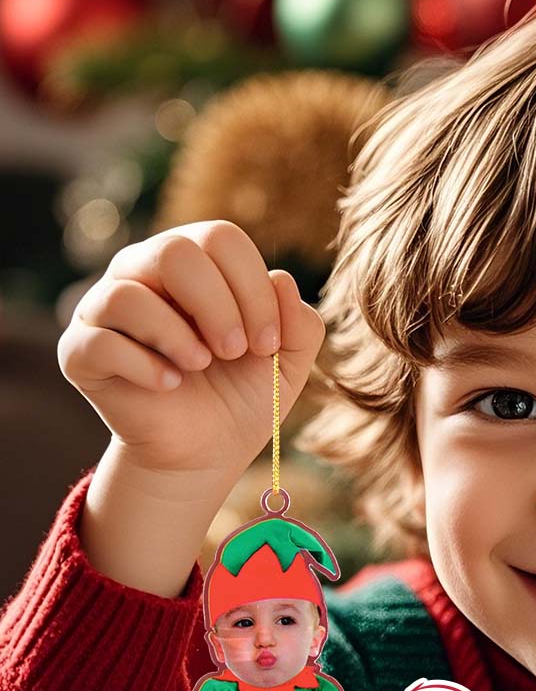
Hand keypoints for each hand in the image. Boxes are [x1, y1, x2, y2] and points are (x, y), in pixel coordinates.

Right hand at [58, 220, 325, 478]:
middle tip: (234, 351)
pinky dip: (143, 365)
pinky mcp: (80, 351)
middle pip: (174, 251)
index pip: (221, 239)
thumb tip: (282, 280)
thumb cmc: (242, 394)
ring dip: (177, 334)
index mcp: (197, 262)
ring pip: (127, 292)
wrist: (206, 451)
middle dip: (218, 306)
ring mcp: (104, 309)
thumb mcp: (288, 363)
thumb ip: (301, 323)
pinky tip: (170, 385)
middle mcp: (143, 272)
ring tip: (199, 365)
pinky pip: (99, 340)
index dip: (253, 289)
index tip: (267, 343)